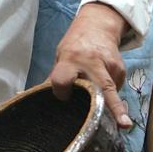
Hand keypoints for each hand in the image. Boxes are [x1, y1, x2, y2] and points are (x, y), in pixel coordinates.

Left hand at [49, 2, 131, 128]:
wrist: (98, 26)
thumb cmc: (74, 46)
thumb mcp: (60, 58)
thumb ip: (53, 80)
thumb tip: (28, 98)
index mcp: (70, 60)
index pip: (64, 79)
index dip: (62, 91)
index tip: (63, 97)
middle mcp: (93, 63)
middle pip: (102, 88)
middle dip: (114, 107)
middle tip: (124, 125)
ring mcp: (110, 67)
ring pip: (110, 94)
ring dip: (107, 105)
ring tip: (107, 111)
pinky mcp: (122, 71)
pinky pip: (115, 91)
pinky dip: (109, 96)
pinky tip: (103, 89)